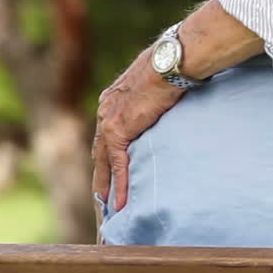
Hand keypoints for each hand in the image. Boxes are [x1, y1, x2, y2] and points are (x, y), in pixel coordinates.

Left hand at [92, 48, 184, 210]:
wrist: (168, 63)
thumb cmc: (171, 66)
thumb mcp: (158, 83)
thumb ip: (156, 96)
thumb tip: (173, 97)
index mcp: (113, 100)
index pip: (107, 135)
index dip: (108, 155)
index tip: (110, 170)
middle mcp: (105, 111)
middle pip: (99, 152)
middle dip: (101, 176)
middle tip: (102, 197)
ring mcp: (108, 122)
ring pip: (103, 164)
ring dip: (105, 187)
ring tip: (108, 208)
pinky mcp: (119, 132)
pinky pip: (118, 166)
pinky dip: (120, 186)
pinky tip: (121, 204)